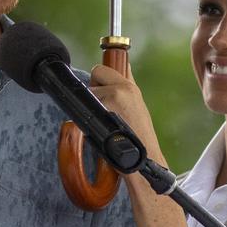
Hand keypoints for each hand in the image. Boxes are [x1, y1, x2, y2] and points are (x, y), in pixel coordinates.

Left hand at [91, 64, 195, 226]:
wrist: (143, 161)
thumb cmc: (138, 137)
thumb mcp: (137, 105)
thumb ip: (128, 86)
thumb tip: (123, 66)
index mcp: (130, 86)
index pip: (103, 67)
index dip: (100, 78)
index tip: (101, 87)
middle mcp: (121, 89)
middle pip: (94, 74)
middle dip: (94, 88)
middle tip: (102, 107)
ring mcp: (110, 100)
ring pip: (87, 92)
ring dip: (90, 104)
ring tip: (103, 122)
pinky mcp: (100, 114)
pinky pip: (82, 107)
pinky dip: (85, 116)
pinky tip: (96, 127)